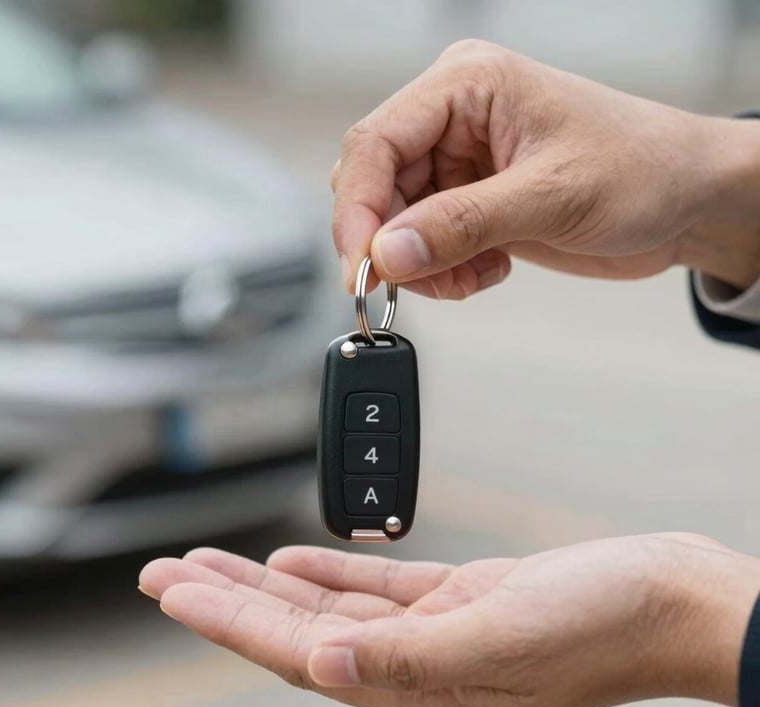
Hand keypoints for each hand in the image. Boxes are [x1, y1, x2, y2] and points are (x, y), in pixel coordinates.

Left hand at [139, 533, 759, 706]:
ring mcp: (439, 632)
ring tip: (212, 563)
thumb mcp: (504, 639)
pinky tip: (293, 561)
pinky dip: (331, 572)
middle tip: (165, 574)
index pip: (300, 655)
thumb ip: (408, 657)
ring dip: (269, 584)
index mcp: (423, 691)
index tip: (175, 590)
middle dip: (227, 601)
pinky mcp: (461, 598)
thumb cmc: (605, 623)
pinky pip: (378, 587)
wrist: (670, 598)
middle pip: (300, 633)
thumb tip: (323, 662)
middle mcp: (420, 668)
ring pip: (330, 607)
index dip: (230, 622)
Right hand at [333, 40, 759, 297]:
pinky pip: (427, 245)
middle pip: (378, 187)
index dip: (358, 209)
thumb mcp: (551, 196)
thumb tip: (388, 251)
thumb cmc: (643, 168)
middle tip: (421, 283)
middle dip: (393, 245)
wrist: (686, 202)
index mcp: (467, 86)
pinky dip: (444, 272)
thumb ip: (462, 224)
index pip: (377, 143)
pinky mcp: (472, 204)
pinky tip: (487, 270)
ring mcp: (461, 166)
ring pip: (398, 225)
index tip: (361, 267)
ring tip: (471, 278)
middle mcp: (454, 122)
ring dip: (423, 266)